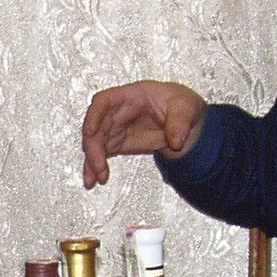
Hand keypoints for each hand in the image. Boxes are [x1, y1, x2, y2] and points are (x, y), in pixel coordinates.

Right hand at [80, 81, 207, 187]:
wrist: (183, 119)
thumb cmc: (180, 104)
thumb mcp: (186, 108)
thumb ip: (180, 123)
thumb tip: (176, 141)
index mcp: (131, 96)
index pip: (104, 101)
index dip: (94, 116)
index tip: (89, 132)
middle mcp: (118, 111)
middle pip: (95, 126)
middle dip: (93, 147)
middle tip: (98, 166)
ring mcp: (115, 127)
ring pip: (94, 143)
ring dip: (92, 161)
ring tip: (95, 179)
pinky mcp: (117, 143)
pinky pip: (101, 154)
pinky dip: (96, 167)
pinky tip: (94, 180)